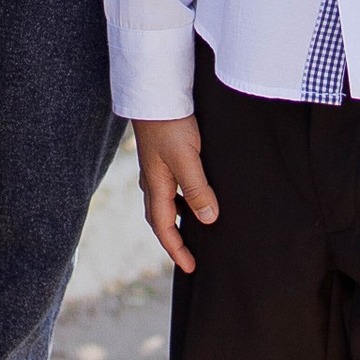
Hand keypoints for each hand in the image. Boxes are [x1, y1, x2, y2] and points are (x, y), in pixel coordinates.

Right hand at [136, 114, 217, 271]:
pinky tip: (196, 194)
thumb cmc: (170, 123)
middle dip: (172, 239)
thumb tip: (207, 220)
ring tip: (195, 229)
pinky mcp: (163, 154)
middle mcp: (152, 180)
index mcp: (155, 186)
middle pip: (159, 218)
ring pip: (164, 202)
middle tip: (189, 256)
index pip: (163, 227)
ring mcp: (156, 167)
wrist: (156, 91)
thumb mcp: (187, 159)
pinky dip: (180, 199)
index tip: (190, 267)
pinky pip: (170, 186)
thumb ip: (197, 189)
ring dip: (176, 219)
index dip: (176, 249)